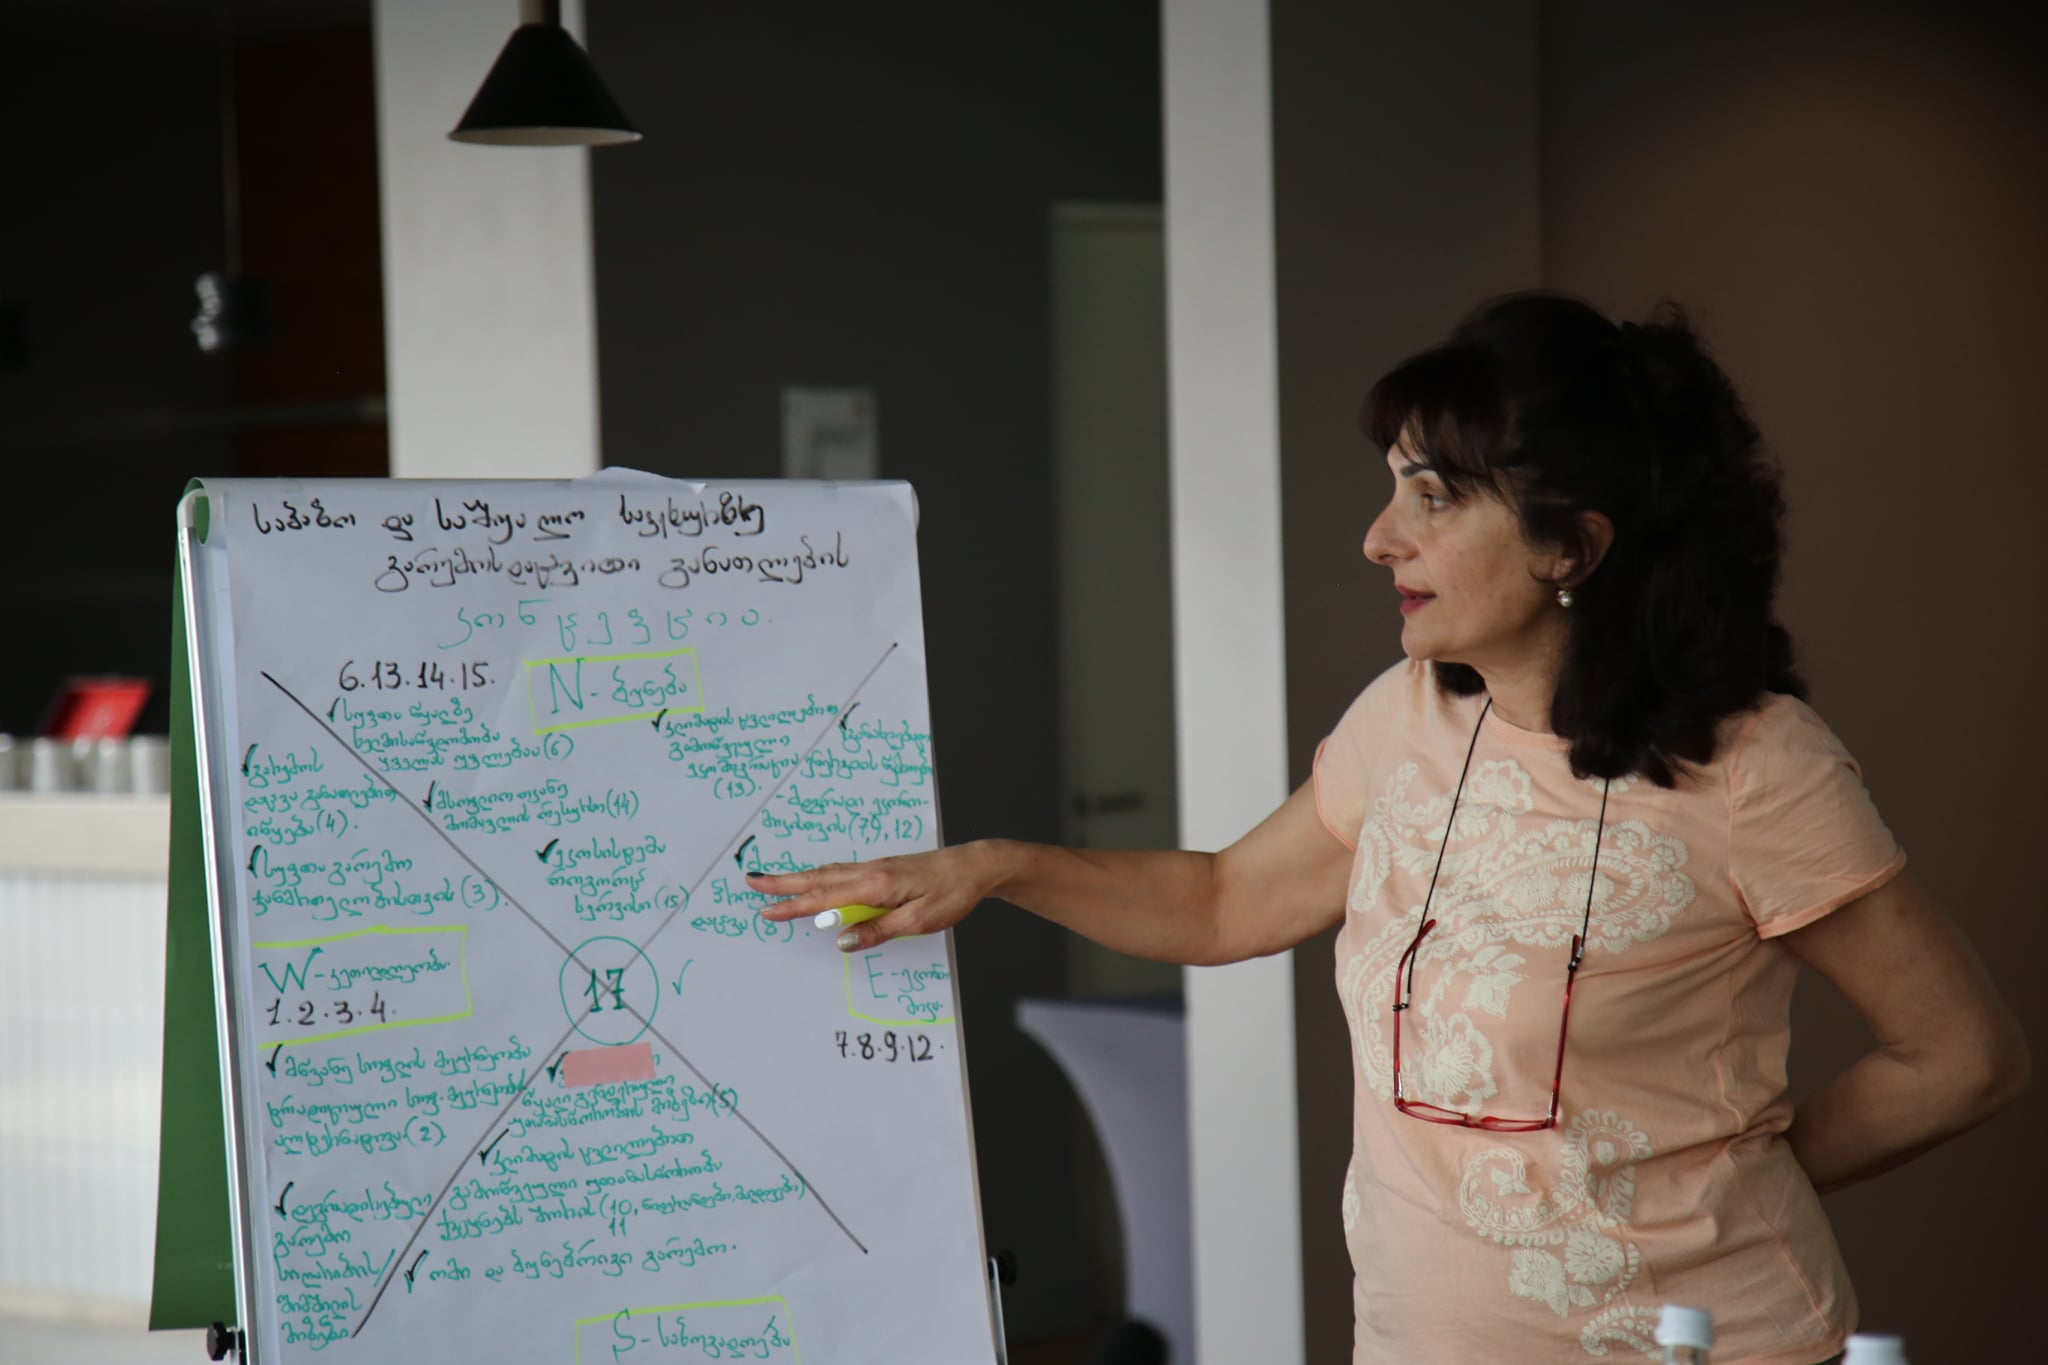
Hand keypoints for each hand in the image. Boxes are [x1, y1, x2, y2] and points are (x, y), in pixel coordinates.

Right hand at [750, 843, 1006, 951]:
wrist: (974, 866)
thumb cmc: (951, 893)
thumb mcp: (918, 920)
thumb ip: (878, 930)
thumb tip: (843, 941)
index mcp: (874, 885)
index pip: (824, 898)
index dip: (793, 906)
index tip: (767, 910)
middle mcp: (870, 871)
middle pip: (818, 878)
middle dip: (783, 883)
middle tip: (751, 882)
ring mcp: (876, 868)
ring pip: (828, 873)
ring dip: (799, 878)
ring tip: (775, 882)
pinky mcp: (884, 869)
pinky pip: (843, 873)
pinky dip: (821, 876)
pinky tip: (818, 881)